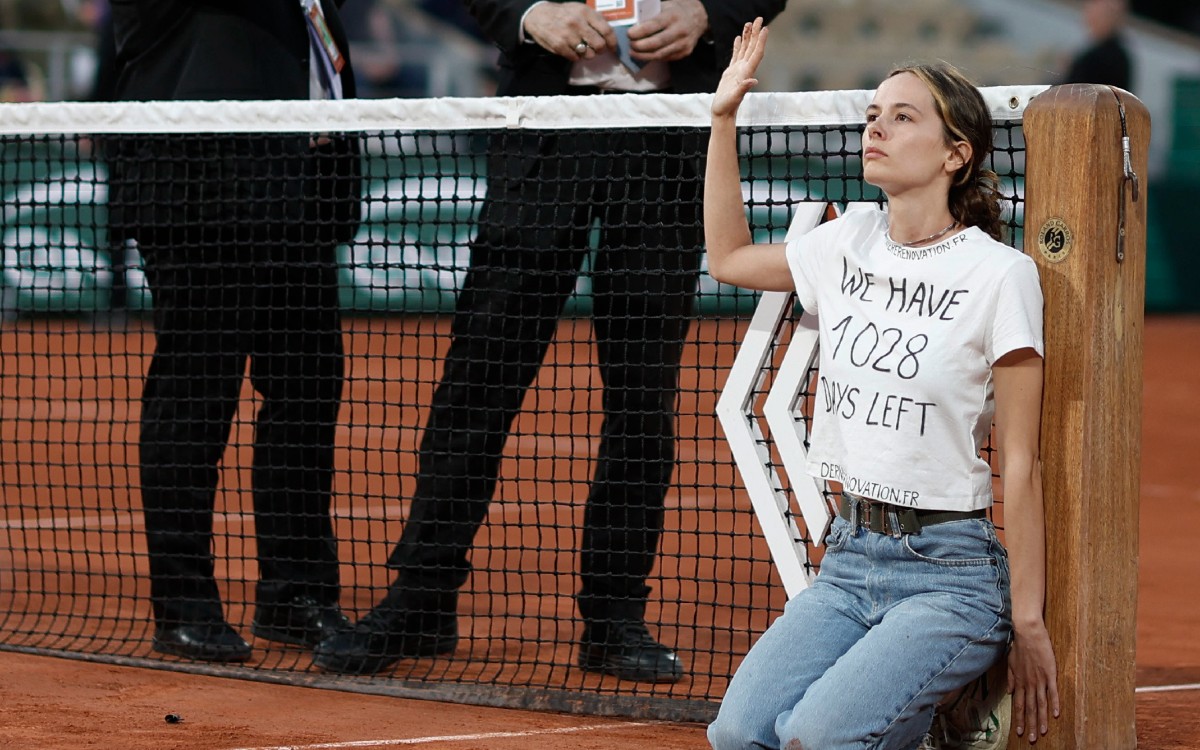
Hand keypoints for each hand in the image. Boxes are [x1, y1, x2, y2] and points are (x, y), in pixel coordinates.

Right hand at [524, 2, 616, 60]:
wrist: (537, 15)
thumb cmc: (562, 13)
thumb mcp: (579, 9)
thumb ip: (594, 18)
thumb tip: (609, 32)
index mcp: (585, 12)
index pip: (606, 30)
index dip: (612, 42)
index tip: (612, 48)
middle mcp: (577, 23)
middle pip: (599, 45)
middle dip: (600, 50)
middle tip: (597, 49)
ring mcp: (568, 36)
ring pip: (588, 54)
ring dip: (587, 54)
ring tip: (582, 49)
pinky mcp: (559, 46)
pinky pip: (575, 58)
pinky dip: (576, 56)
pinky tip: (572, 49)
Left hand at [627, 0, 708, 61]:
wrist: (699, 18)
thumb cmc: (677, 10)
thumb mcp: (666, 6)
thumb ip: (651, 14)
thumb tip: (633, 24)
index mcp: (673, 16)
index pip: (654, 25)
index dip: (640, 31)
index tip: (629, 34)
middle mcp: (680, 30)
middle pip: (656, 43)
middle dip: (640, 46)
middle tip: (630, 45)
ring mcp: (683, 44)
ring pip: (660, 54)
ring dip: (644, 55)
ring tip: (633, 53)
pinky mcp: (684, 53)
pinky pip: (665, 58)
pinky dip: (653, 57)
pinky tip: (645, 55)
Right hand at [712, 19, 766, 119]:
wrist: (722, 114)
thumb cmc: (727, 107)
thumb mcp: (734, 98)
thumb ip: (743, 88)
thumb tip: (753, 81)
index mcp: (746, 73)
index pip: (756, 53)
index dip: (760, 41)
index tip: (764, 28)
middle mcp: (744, 70)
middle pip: (752, 48)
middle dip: (755, 33)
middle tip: (758, 19)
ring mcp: (738, 71)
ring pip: (745, 49)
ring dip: (748, 36)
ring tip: (749, 23)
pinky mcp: (731, 73)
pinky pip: (736, 55)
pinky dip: (738, 45)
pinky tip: (738, 38)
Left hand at [1007, 621, 1060, 743]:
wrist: (1027, 633)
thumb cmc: (1019, 646)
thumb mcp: (1010, 662)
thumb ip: (1011, 678)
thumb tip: (1009, 692)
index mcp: (1019, 681)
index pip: (1018, 704)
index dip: (1019, 719)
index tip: (1020, 732)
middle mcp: (1028, 683)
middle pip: (1029, 708)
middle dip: (1030, 724)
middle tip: (1032, 739)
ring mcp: (1039, 680)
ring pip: (1040, 703)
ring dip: (1042, 719)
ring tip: (1043, 732)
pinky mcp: (1050, 674)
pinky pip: (1052, 692)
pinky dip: (1054, 704)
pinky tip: (1056, 715)